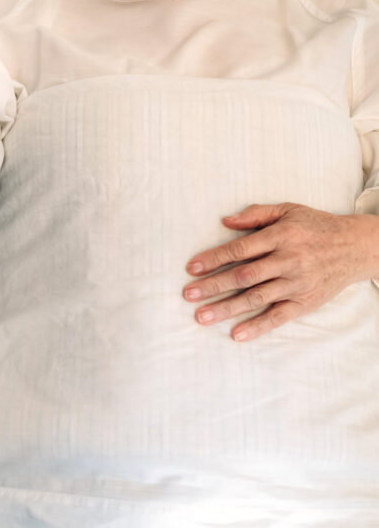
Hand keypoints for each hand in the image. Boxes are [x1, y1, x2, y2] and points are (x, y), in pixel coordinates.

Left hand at [183, 203, 378, 340]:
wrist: (357, 246)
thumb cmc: (316, 227)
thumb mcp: (288, 210)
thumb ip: (256, 214)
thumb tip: (225, 220)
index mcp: (281, 236)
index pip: (240, 249)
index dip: (214, 259)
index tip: (192, 268)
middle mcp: (289, 260)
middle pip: (244, 276)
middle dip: (213, 286)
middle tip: (188, 294)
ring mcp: (297, 283)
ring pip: (257, 297)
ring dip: (227, 308)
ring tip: (202, 317)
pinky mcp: (306, 301)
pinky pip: (279, 316)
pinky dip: (258, 326)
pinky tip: (237, 334)